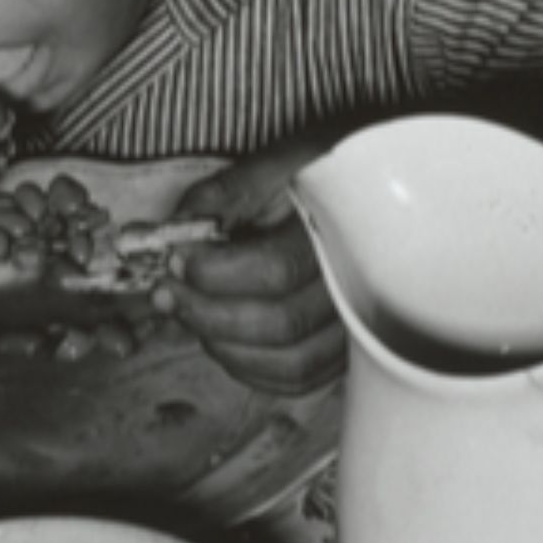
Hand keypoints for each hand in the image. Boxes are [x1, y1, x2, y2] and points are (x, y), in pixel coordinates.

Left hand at [157, 135, 345, 394]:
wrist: (377, 190)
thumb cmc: (324, 175)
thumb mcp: (279, 162)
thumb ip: (226, 193)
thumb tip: (175, 232)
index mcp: (342, 231)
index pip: (275, 269)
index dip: (215, 272)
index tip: (175, 259)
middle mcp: (358, 285)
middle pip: (279, 323)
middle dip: (207, 313)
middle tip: (164, 294)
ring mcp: (358, 324)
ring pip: (291, 363)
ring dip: (226, 348)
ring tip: (191, 316)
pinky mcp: (347, 348)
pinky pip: (301, 380)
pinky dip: (253, 371)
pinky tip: (223, 342)